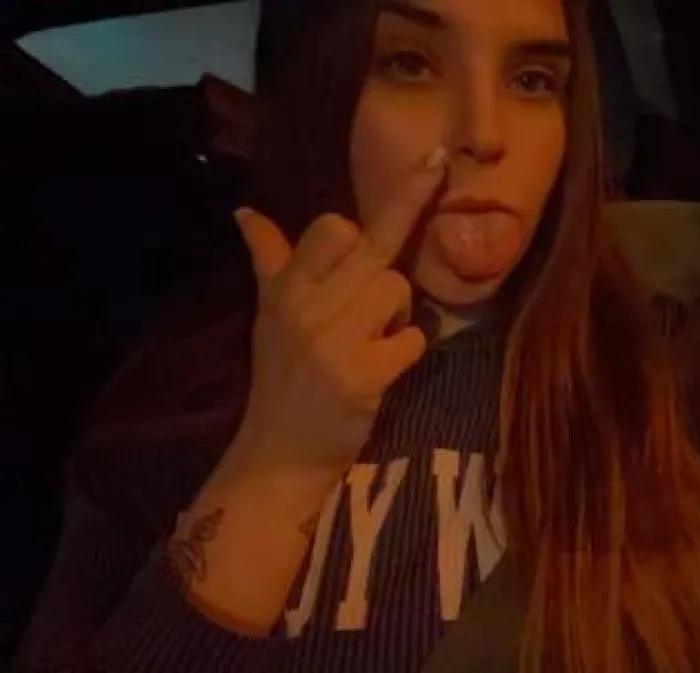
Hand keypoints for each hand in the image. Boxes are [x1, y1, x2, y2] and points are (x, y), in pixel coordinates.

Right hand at [227, 155, 445, 484]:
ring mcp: (331, 343)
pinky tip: (388, 365)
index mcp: (285, 288)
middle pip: (373, 246)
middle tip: (408, 235)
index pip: (334, 227)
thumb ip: (269, 260)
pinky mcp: (360, 378)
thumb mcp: (269, 315)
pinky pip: (412, 340)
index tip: (430, 167)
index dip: (375, 216)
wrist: (279, 454)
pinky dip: (410, 350)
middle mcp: (305, 308)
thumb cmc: (283, 379)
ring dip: (401, 312)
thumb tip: (245, 212)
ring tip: (379, 335)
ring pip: (396, 288)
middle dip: (405, 238)